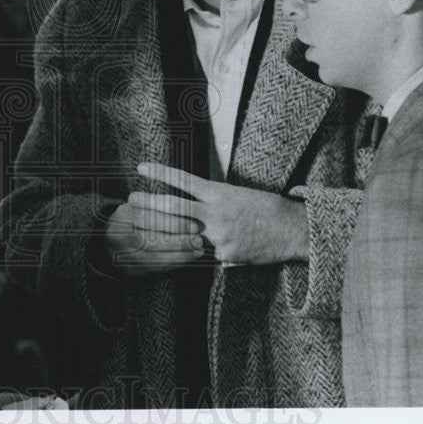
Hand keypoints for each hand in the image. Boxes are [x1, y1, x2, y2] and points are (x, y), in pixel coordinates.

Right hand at [105, 200, 204, 276]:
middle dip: (179, 240)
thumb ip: (156, 205)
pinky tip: (190, 257)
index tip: (193, 224)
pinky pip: (156, 267)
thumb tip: (188, 205)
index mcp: (123, 214)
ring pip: (156, 256)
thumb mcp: (137, 206)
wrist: (107, 243)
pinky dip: (176, 263)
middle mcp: (120, 236)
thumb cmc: (132, 219)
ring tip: (199, 249)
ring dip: (181, 254)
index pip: (150, 218)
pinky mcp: (130, 269)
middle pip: (152, 240)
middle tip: (199, 239)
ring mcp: (124, 255)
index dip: (173, 223)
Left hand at [132, 162, 309, 265]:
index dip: (160, 173)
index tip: (142, 168)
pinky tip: (203, 252)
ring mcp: (219, 236)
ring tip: (143, 231)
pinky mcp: (226, 255)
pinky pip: (205, 255)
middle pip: (174, 207)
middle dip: (149, 203)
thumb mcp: (237, 196)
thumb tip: (193, 206)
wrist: (292, 229)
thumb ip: (213, 201)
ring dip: (161, 233)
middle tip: (130, 199)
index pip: (183, 181)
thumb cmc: (265, 208)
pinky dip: (203, 254)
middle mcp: (215, 213)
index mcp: (218, 193)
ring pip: (182, 235)